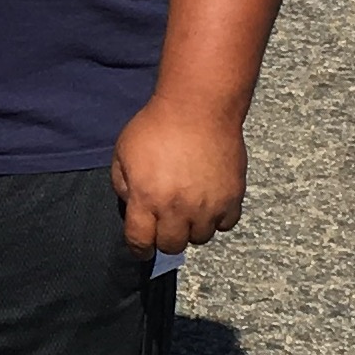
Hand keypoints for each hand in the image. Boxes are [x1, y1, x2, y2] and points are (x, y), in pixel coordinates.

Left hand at [110, 95, 246, 255]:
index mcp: (147, 198)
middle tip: (165, 224)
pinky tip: (209, 204)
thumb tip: (133, 207)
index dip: (139, 249)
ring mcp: (208, 204)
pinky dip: (217, 219)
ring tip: (189, 211)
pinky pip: (226, 224)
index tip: (142, 248)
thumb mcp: (123, 153)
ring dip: (192, 229)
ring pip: (200, 238)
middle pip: (171, 245)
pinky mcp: (232, 195)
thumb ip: (123, 185)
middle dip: (164, 238)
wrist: (199, 106)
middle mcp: (177, 207)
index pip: (140, 241)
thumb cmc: (157, 125)